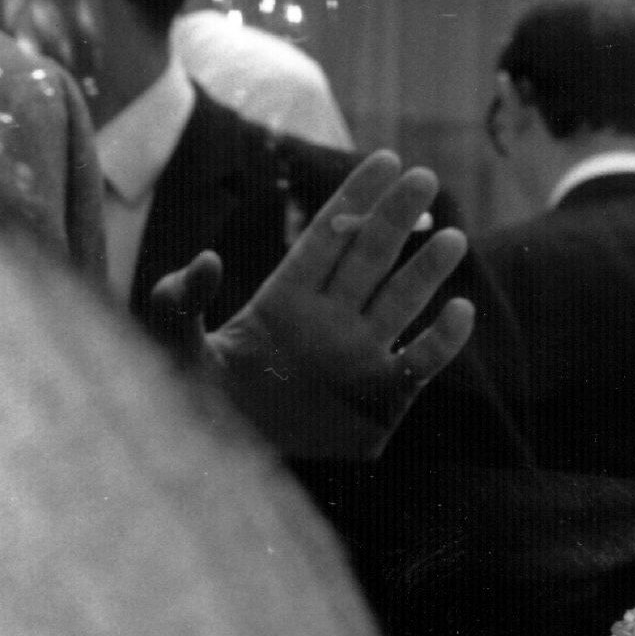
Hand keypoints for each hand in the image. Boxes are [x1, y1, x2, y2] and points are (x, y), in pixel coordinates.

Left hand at [170, 151, 475, 459]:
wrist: (234, 475)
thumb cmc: (202, 411)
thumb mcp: (175, 353)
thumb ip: (179, 303)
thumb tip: (207, 258)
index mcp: (285, 300)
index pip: (328, 238)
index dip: (355, 197)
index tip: (386, 159)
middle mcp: (331, 319)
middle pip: (371, 257)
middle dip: (397, 216)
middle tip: (426, 178)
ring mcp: (361, 355)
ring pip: (403, 300)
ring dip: (427, 270)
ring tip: (451, 238)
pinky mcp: (384, 395)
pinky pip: (422, 361)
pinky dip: (444, 339)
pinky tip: (458, 311)